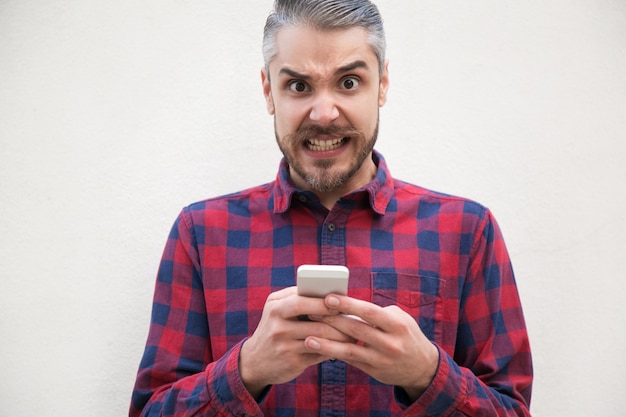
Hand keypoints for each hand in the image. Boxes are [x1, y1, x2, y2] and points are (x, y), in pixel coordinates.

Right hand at [239, 287, 352, 397]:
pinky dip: (334, 349)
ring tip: (353, 333)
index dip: (323, 300)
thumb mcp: (277, 309)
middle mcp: (277, 325)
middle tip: (353, 318)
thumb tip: (331, 294)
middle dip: (337, 319)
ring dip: (340, 336)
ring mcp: (284, 345)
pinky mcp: (292, 362)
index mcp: (275, 306)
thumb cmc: (274, 328)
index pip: (301, 299)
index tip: (341, 301)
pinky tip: (343, 346)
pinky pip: (319, 353)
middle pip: (314, 320)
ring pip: (321, 338)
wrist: (255, 361)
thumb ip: (298, 297)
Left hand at [304, 294, 439, 400]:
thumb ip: (376, 312)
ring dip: (327, 344)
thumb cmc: (406, 334)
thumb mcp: (400, 319)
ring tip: (308, 338)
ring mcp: (381, 359)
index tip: (329, 297)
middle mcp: (390, 343)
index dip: (348, 305)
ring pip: (349, 350)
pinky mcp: (374, 371)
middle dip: (332, 320)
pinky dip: (334, 354)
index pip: (369, 312)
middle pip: (355, 330)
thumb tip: (347, 305)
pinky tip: (319, 349)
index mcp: (396, 325)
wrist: (423, 367)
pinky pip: (350, 361)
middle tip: (311, 311)